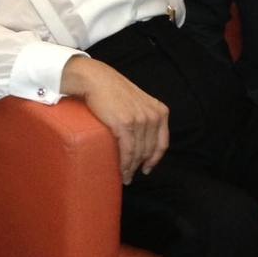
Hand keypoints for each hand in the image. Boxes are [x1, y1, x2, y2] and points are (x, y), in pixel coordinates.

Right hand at [61, 56, 168, 183]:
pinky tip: (122, 170)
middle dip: (140, 166)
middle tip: (130, 175)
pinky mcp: (125, 124)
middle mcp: (152, 116)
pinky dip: (125, 164)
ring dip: (131, 168)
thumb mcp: (138, 101)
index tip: (147, 168)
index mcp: (159, 111)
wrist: (96, 79)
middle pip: (149, 150)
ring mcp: (139, 120)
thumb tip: (142, 136)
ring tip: (125, 177)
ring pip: (139, 153)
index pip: (162, 143)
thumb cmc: (112, 90)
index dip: (155, 159)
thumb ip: (145, 114)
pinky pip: (128, 150)